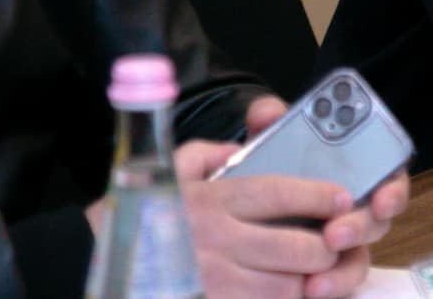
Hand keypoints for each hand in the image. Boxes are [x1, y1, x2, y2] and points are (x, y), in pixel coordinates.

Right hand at [135, 95, 407, 298]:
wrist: (90, 261)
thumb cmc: (136, 213)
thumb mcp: (169, 171)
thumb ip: (207, 153)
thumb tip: (237, 148)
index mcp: (211, 200)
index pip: (278, 194)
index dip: (317, 196)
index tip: (343, 198)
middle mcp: (215, 242)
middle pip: (293, 249)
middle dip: (324, 249)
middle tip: (332, 243)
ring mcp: (212, 282)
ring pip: (283, 288)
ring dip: (306, 282)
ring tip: (313, 273)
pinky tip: (283, 292)